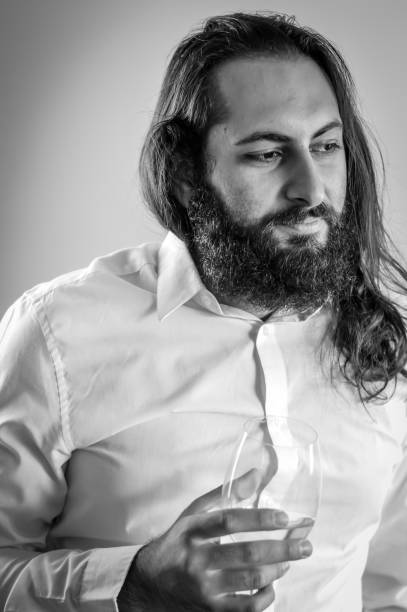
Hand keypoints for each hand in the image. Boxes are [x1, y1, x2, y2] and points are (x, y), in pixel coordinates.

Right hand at [117, 473, 312, 611]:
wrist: (148, 583)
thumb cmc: (177, 542)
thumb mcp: (193, 513)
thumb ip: (225, 494)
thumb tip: (257, 474)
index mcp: (193, 530)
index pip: (228, 521)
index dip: (259, 518)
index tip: (284, 517)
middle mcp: (197, 559)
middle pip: (245, 554)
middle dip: (281, 549)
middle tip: (305, 545)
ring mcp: (204, 588)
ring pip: (249, 581)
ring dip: (277, 570)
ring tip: (291, 561)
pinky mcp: (210, 610)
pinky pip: (246, 608)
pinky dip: (265, 598)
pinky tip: (274, 585)